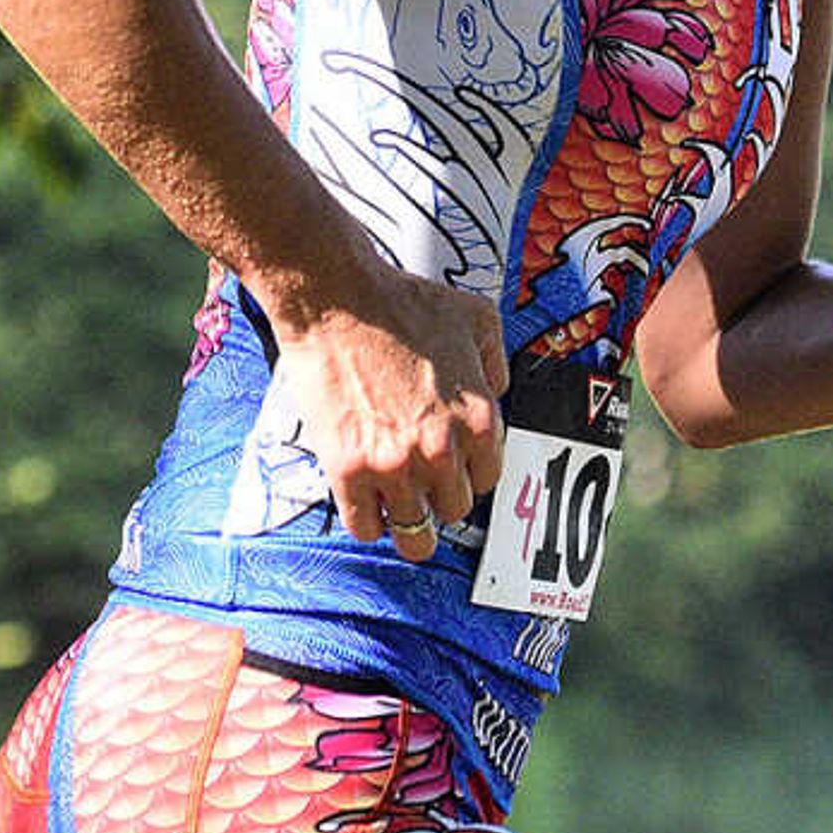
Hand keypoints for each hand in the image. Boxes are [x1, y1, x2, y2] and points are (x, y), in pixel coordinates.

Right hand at [267, 261, 508, 562]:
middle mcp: (442, 449)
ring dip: (408, 524)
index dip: (469, 471)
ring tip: (397, 509)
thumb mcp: (475, 318)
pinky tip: (365, 503)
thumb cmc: (399, 301)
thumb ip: (496, 362)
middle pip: (454, 509)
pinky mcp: (349, 471)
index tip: (451, 465)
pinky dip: (367, 522)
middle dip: (439, 494)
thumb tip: (496, 392)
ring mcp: (395, 464)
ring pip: (415, 534)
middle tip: (420, 478)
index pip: (489, 477)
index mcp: (477, 418)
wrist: (336, 297)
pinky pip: (365, 528)